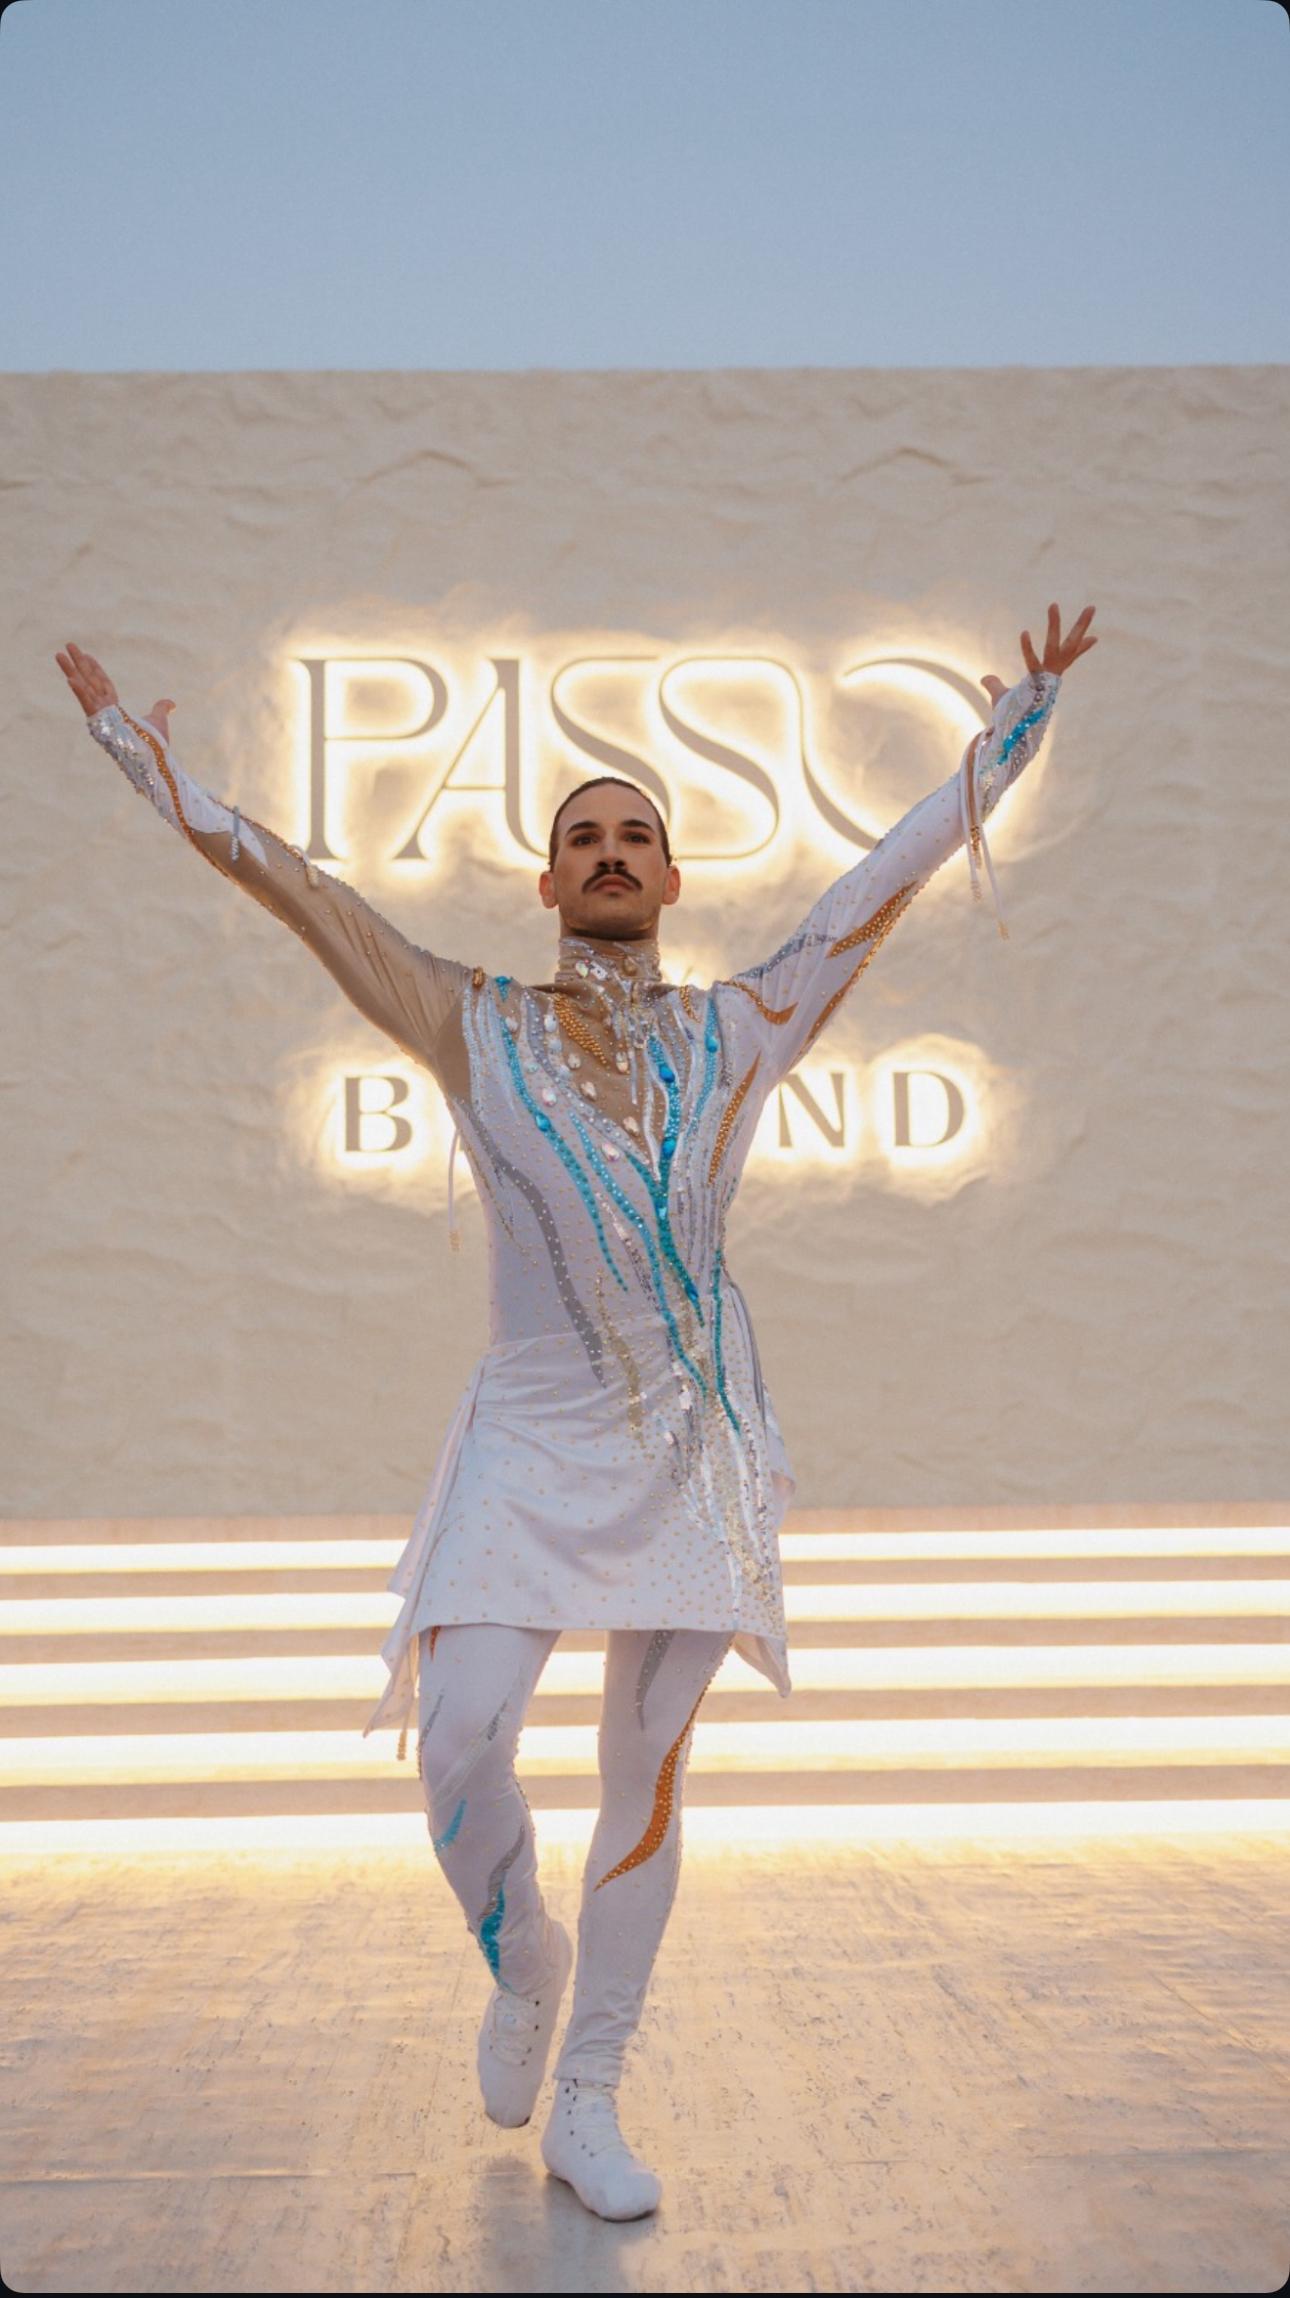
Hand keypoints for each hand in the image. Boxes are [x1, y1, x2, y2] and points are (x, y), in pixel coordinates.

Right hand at [55, 639, 175, 740]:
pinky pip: (87, 703)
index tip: (88, 655)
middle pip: (89, 680)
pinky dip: (79, 691)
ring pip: (83, 687)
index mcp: (116, 710)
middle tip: (68, 645)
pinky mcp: (99, 721)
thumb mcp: (158, 720)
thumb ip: (161, 708)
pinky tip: (70, 678)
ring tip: (59, 654)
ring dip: (71, 670)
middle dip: (78, 662)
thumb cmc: (153, 745)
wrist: (152, 760)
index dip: (96, 669)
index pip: (104, 684)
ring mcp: (100, 715)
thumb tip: (171, 703)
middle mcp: (105, 710)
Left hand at [980, 601, 1096, 708]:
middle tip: (1092, 606)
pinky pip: (1033, 663)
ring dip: (1054, 625)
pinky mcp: (1036, 684)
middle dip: (1080, 626)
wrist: (1011, 736)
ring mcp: (1046, 678)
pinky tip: (1023, 633)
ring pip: (1054, 647)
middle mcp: (1052, 676)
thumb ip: (995, 684)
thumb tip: (985, 678)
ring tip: (1053, 604)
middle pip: (1070, 646)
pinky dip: (1027, 650)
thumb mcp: (1002, 695)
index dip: (1082, 649)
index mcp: (1049, 678)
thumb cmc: (1009, 718)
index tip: (1095, 638)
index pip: (1069, 659)